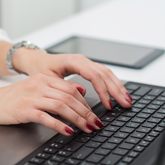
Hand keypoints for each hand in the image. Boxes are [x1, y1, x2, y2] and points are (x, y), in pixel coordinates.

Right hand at [0, 74, 104, 135]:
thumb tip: (81, 92)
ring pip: (61, 106)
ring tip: (88, 129)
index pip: (71, 89)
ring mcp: (31, 97)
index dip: (86, 102)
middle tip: (97, 124)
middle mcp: (39, 85)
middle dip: (87, 112)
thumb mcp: (35, 89)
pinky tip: (68, 131)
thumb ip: (56, 89)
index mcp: (43, 79)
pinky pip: (46, 117)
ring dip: (78, 119)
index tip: (95, 114)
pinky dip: (60, 125)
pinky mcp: (24, 110)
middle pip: (70, 97)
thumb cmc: (12, 98)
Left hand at [13, 49, 132, 110]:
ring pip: (107, 73)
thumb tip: (83, 94)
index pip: (94, 75)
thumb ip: (64, 87)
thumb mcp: (48, 80)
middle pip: (105, 74)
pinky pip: (104, 74)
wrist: (37, 60)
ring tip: (127, 100)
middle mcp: (82, 60)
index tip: (108, 104)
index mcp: (73, 61)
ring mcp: (86, 62)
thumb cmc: (40, 69)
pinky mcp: (88, 67)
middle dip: (116, 90)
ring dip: (118, 87)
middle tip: (126, 104)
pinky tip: (119, 92)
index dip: (103, 91)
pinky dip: (113, 83)